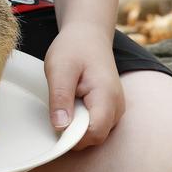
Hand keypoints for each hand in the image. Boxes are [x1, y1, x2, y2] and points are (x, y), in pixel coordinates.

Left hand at [43, 24, 124, 148]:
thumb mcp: (59, 68)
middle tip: (57, 105)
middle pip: (94, 137)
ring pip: (94, 133)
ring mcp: (115, 109)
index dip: (72, 136)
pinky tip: (72, 102)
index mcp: (107, 97)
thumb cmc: (74, 47)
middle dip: (72, 131)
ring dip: (76, 124)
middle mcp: (117, 107)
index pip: (94, 133)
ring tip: (66, 99)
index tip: (54, 124)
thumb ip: (60, 97)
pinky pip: (94, 125)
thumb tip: (60, 127)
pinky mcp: (109, 109)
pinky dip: (80, 119)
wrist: (88, 34)